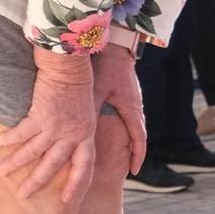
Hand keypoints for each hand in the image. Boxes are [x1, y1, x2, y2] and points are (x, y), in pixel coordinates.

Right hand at [0, 50, 96, 201]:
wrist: (70, 64)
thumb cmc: (78, 84)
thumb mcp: (86, 112)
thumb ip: (79, 129)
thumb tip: (69, 143)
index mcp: (86, 135)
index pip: (84, 166)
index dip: (76, 184)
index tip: (66, 200)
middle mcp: (73, 134)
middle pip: (53, 165)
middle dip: (36, 182)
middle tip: (23, 195)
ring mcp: (57, 126)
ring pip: (34, 152)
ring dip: (15, 162)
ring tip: (1, 171)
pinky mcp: (42, 115)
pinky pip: (22, 132)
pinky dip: (9, 139)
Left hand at [91, 42, 147, 173]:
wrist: (114, 43)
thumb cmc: (105, 65)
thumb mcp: (94, 91)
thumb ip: (87, 112)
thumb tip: (75, 134)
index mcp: (131, 108)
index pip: (139, 138)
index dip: (137, 156)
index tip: (134, 171)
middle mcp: (136, 105)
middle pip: (139, 134)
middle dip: (136, 151)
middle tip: (132, 166)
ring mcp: (133, 98)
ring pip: (135, 125)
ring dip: (133, 139)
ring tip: (127, 152)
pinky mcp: (128, 91)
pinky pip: (131, 114)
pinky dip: (128, 126)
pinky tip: (118, 127)